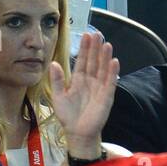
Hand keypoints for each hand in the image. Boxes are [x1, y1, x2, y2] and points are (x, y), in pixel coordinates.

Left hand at [50, 31, 118, 157]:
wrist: (77, 132)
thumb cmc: (68, 115)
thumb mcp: (57, 96)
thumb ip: (56, 80)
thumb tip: (53, 63)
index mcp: (78, 80)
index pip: (82, 61)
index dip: (85, 49)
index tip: (86, 35)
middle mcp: (90, 81)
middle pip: (94, 61)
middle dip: (95, 48)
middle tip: (96, 33)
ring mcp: (99, 88)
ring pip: (103, 69)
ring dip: (105, 56)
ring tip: (106, 43)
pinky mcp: (106, 96)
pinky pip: (110, 82)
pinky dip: (112, 72)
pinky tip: (114, 61)